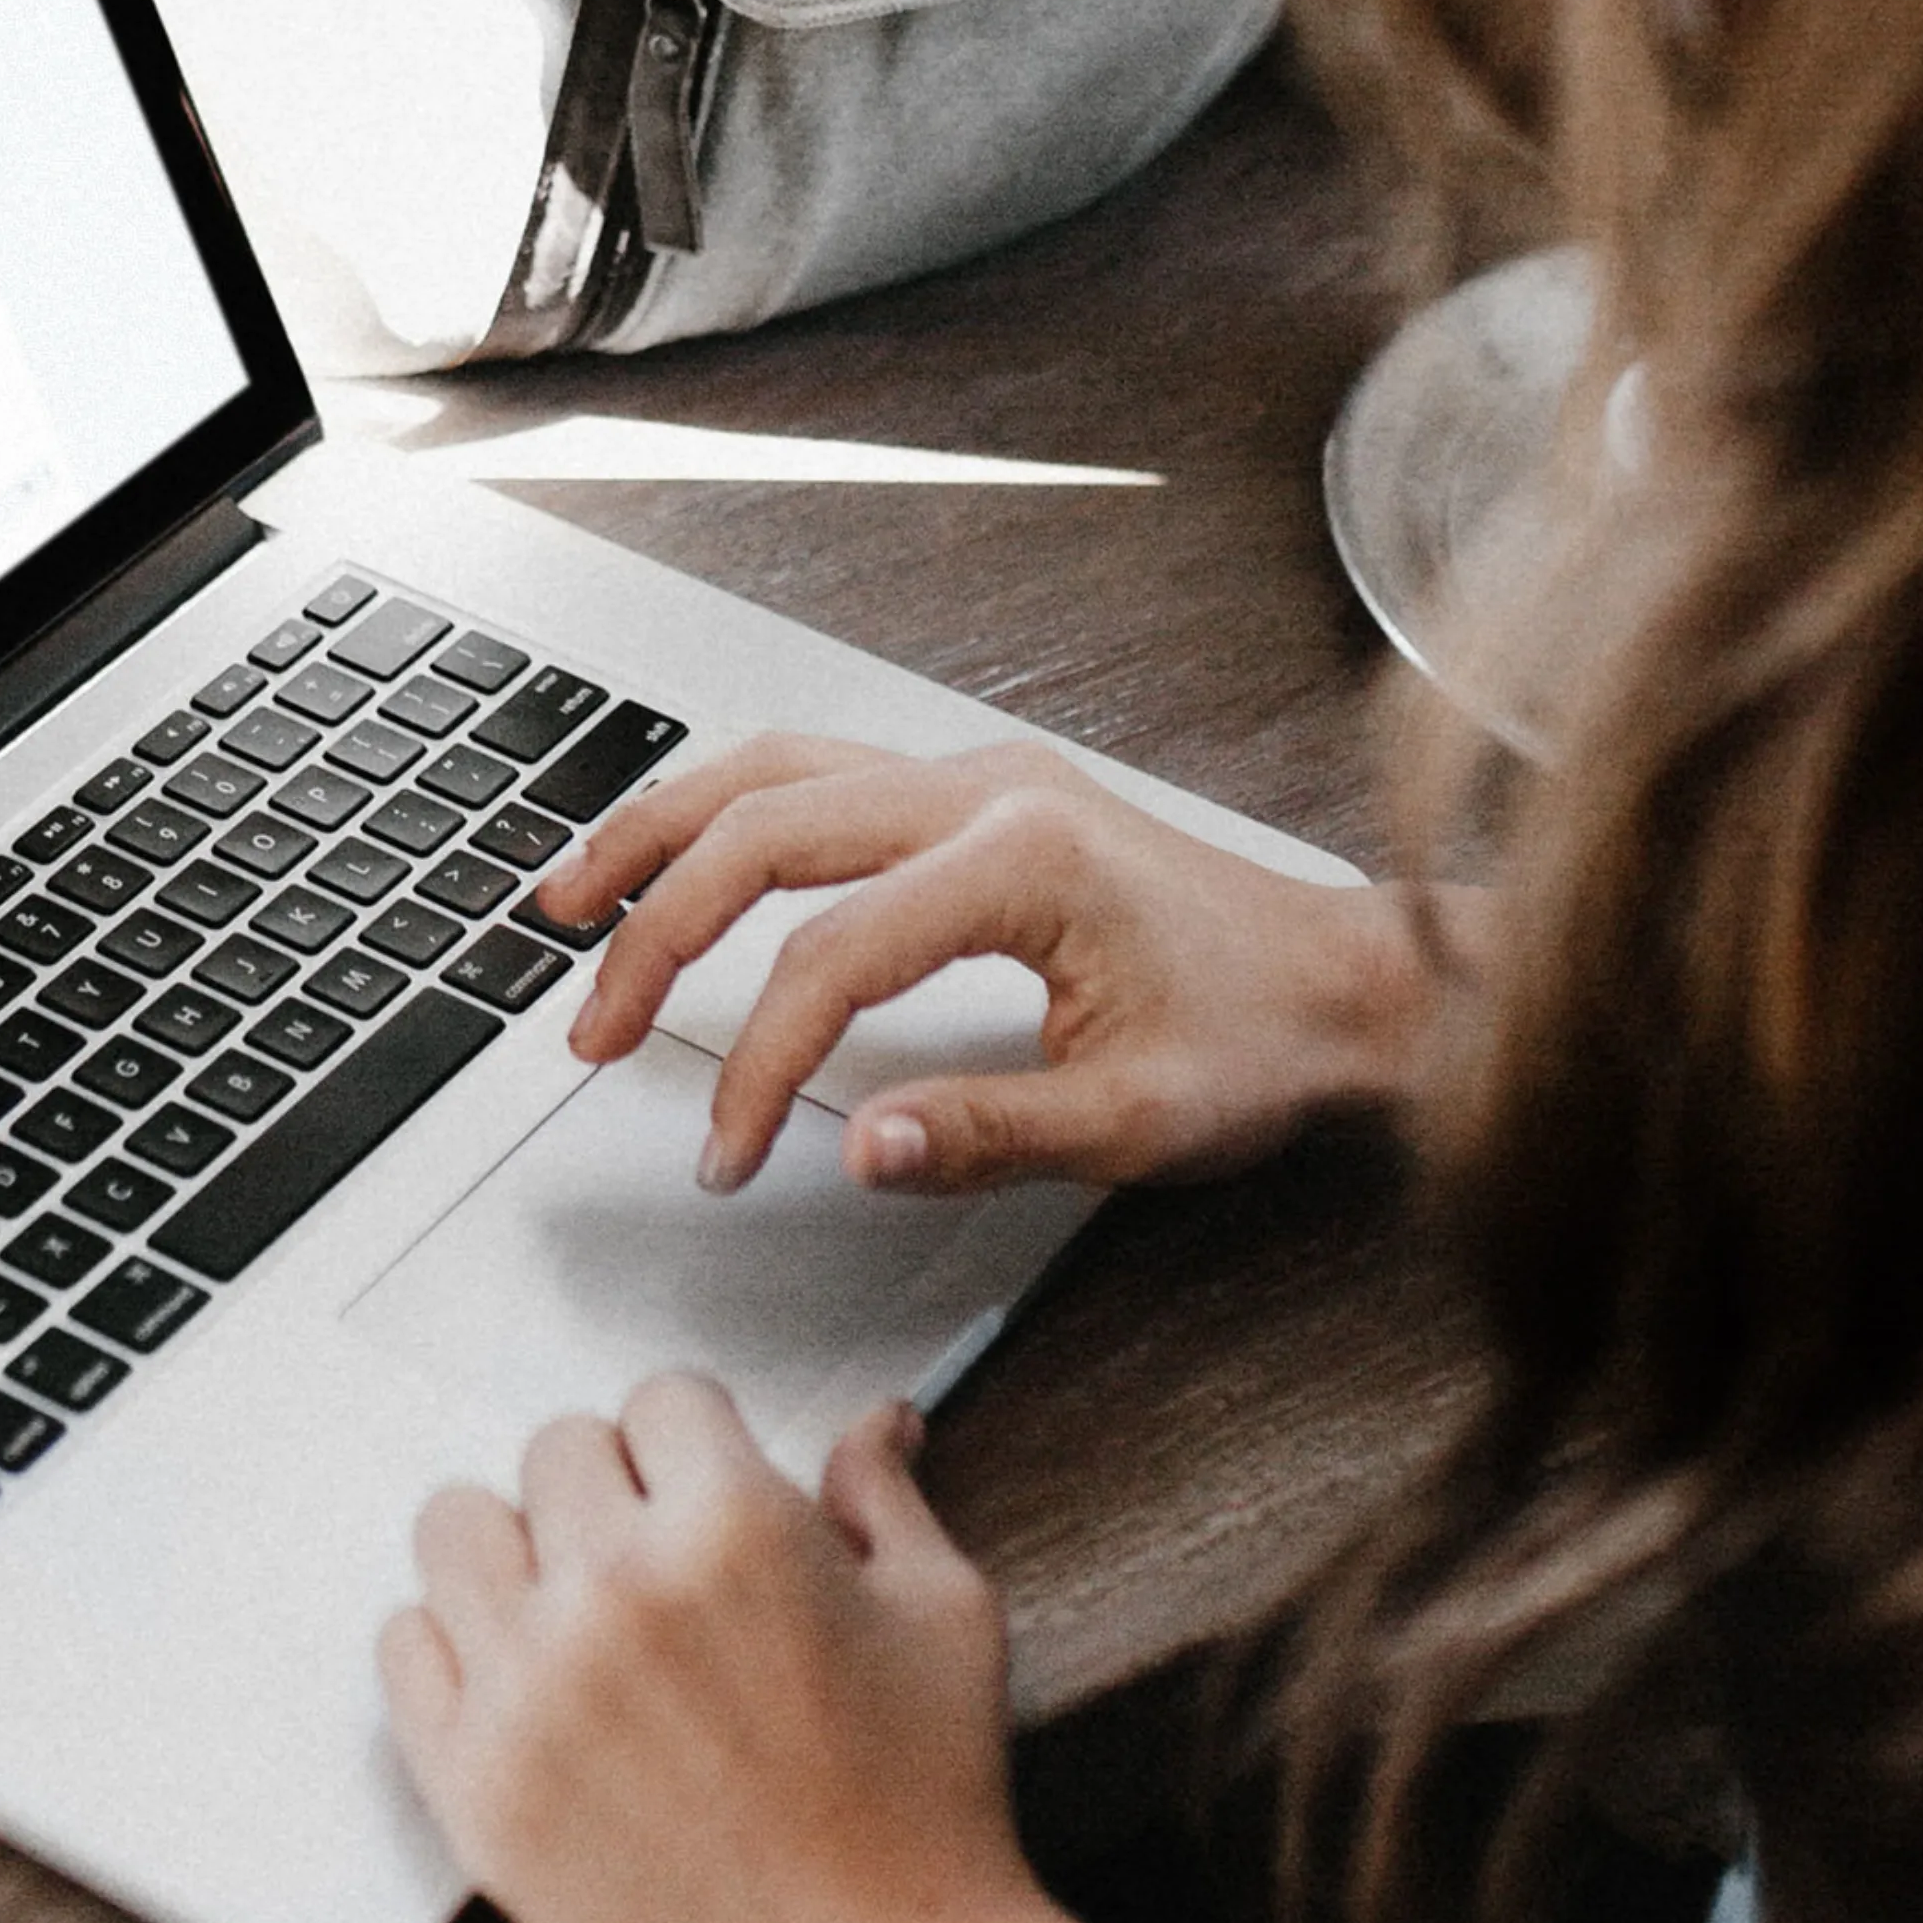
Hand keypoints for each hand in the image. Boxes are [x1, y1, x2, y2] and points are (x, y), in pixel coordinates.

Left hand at [380, 1382, 1092, 1922]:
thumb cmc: (925, 1814)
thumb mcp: (944, 1618)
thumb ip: (884, 1498)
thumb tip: (875, 1422)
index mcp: (733, 1528)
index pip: (661, 1398)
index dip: (696, 1444)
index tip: (703, 1487)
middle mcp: (614, 1589)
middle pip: (554, 1451)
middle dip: (612, 1491)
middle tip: (654, 1562)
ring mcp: (529, 1686)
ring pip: (455, 1527)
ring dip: (515, 1552)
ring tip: (571, 1609)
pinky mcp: (473, 1782)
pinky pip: (403, 1646)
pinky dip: (453, 1649)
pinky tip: (520, 1681)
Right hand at [540, 733, 1454, 1196]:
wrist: (1353, 981)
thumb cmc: (1265, 1042)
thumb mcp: (1138, 1122)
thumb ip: (989, 1133)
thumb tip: (858, 1148)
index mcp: (1024, 860)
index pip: (829, 957)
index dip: (756, 1064)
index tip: (726, 1153)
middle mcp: (987, 789)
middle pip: (763, 829)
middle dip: (656, 933)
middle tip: (591, 1030)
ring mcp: (977, 775)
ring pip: (772, 769)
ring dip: (660, 834)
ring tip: (569, 903)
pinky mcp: (976, 790)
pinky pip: (814, 771)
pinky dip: (724, 812)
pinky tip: (676, 855)